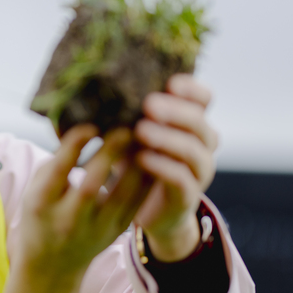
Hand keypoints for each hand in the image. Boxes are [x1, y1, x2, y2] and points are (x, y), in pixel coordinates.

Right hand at [3, 125, 152, 292]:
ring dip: (135, 164)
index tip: (90, 122)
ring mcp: (95, 229)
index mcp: (42, 204)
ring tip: (144, 137)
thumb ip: (56, 162)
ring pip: (122, 196)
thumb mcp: (35, 190)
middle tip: (125, 125)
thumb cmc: (41, 214)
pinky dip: (146, 178)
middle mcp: (68, 219)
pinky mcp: (117, 232)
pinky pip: (137, 203)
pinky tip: (152, 157)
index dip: (74, 145)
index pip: (58, 171)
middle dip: (109, 153)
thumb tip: (83, 124)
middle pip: (91, 184)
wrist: (52, 265)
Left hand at [133, 74, 218, 261]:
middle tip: (149, 104)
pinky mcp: (189, 196)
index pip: (204, 98)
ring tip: (140, 130)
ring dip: (167, 138)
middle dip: (175, 111)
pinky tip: (142, 158)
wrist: (147, 209)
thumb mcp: (129, 134)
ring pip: (194, 150)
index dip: (191, 89)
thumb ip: (123, 114)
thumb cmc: (136, 161)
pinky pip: (182, 179)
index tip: (170, 82)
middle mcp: (202, 145)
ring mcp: (199, 171)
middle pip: (200, 121)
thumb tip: (89, 91)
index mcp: (192, 122)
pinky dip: (163, 167)